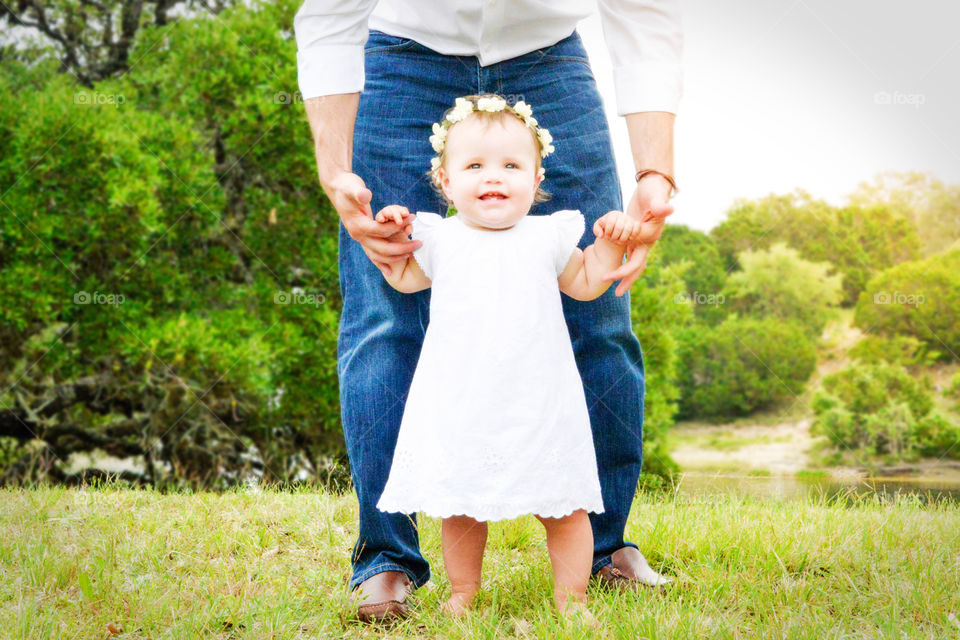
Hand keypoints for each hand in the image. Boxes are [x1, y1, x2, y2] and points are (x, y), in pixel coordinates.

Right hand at [325, 172, 420, 275]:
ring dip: (396, 256)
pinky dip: (382, 264)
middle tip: (420, 243)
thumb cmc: (348, 186)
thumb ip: (359, 193)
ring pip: (378, 256)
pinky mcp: (363, 239)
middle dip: (402, 247)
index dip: (397, 227)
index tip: (412, 219)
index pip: (381, 231)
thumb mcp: (353, 186)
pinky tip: (391, 272)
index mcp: (358, 225)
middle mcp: (358, 236)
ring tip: (413, 251)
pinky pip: (373, 255)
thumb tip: (365, 196)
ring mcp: (360, 239)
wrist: (338, 190)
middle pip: (382, 248)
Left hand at [593, 211, 643, 245]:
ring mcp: (630, 219)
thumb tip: (601, 235)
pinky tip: (628, 239)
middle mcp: (622, 215)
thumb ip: (596, 229)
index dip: (608, 231)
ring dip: (622, 239)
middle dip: (614, 237)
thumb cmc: (607, 229)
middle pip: (619, 227)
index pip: (610, 222)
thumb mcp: (599, 228)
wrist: (618, 230)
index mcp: (612, 215)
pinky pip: (637, 229)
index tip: (606, 236)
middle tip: (612, 240)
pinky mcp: (637, 224)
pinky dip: (632, 236)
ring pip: (628, 229)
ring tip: (619, 241)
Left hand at [600, 175, 674, 295]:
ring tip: (615, 288)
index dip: (621, 270)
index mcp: (650, 238)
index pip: (635, 260)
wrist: (653, 186)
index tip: (607, 277)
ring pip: (633, 262)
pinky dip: (620, 260)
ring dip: (624, 274)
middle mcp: (646, 242)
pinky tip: (611, 266)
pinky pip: (626, 251)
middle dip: (626, 280)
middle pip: (637, 267)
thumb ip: (660, 205)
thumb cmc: (654, 192)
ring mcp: (640, 239)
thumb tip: (667, 209)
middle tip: (616, 293)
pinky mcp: (634, 234)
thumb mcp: (656, 198)